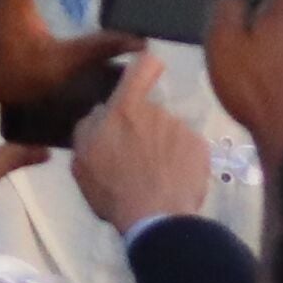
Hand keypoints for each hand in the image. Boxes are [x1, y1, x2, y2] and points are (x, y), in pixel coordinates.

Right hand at [67, 55, 212, 231]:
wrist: (155, 217)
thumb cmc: (112, 189)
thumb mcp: (81, 161)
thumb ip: (88, 128)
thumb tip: (99, 113)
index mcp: (126, 110)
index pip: (142, 67)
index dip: (145, 65)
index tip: (146, 72)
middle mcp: (158, 111)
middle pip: (151, 112)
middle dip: (145, 129)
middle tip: (137, 160)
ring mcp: (182, 129)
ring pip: (170, 133)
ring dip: (163, 148)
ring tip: (155, 177)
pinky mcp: (201, 149)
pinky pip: (188, 149)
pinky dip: (181, 162)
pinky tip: (173, 182)